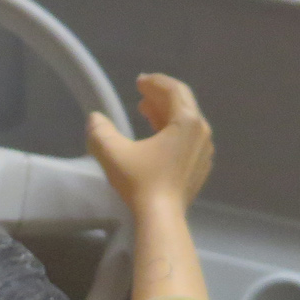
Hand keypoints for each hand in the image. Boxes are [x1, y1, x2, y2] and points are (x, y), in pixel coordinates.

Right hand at [86, 73, 213, 215]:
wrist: (161, 218)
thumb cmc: (141, 181)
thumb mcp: (113, 152)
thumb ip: (100, 130)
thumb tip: (95, 119)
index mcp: (187, 121)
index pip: (174, 90)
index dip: (155, 83)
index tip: (139, 81)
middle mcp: (201, 132)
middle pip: (183, 103)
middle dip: (161, 95)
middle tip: (141, 92)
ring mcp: (204, 151)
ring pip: (186, 122)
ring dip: (166, 112)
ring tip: (146, 111)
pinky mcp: (200, 167)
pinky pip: (188, 139)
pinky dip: (173, 131)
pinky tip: (157, 137)